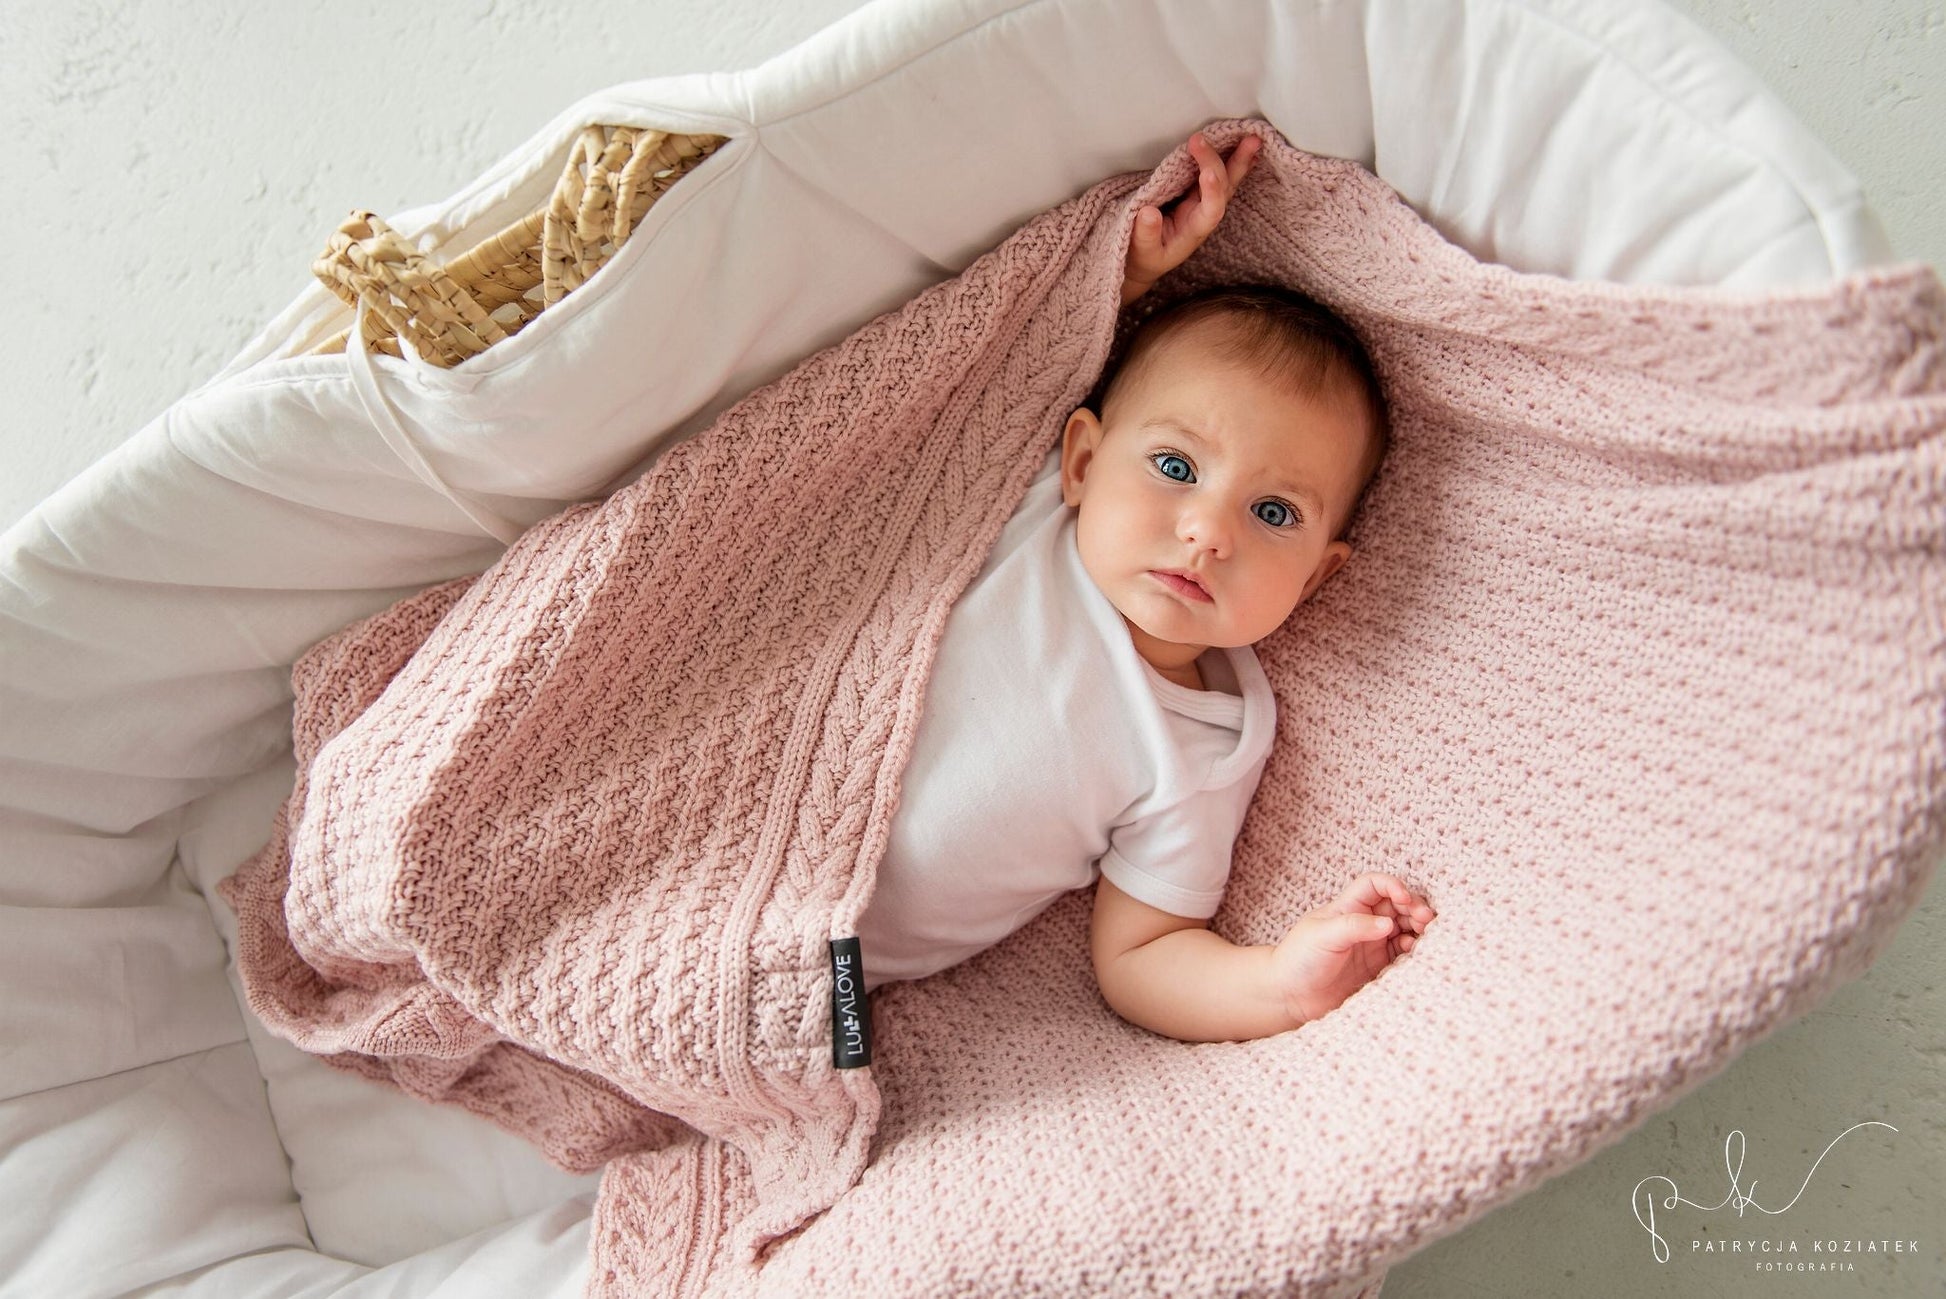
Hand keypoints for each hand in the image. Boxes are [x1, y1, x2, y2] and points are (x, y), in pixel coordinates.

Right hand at [1122, 130, 1262, 306]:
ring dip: (1240, 159)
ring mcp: (1202, 203)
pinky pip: (1215, 174)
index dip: (1212, 192)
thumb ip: (1145, 235)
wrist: (1146, 258)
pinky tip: (1240, 143)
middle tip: (1246, 141)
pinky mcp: (1196, 193)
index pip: (1210, 211)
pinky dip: (1228, 158)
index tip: (1209, 172)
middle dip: (1234, 164)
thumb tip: (1148, 212)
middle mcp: (1204, 216)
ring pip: (1225, 180)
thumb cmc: (1144, 256)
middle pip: (1225, 191)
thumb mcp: (1140, 252)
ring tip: (1253, 138)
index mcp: (1193, 232)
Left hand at [1266, 872, 1434, 1026]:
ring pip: (1404, 930)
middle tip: (1425, 919)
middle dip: (1414, 908)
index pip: (1375, 885)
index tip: (1404, 899)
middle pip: (1396, 906)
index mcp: (1348, 908)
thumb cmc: (1298, 959)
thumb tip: (1388, 924)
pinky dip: (1413, 952)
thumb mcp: (1323, 936)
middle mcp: (1362, 924)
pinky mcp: (1377, 969)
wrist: (1288, 997)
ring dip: (1417, 929)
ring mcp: (1371, 946)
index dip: (1393, 886)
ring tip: (1425, 936)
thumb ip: (1355, 927)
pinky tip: (1414, 954)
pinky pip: (1402, 956)